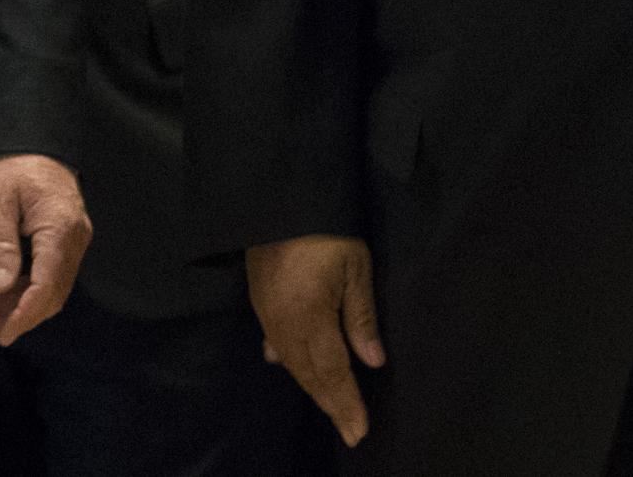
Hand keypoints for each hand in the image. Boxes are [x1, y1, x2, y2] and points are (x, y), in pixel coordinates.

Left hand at [0, 154, 90, 345]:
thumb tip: (1, 286)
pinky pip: (50, 273)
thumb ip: (1, 245)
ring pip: (51, 287)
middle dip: (20, 316)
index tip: (2, 333)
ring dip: (20, 305)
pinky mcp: (65, 239)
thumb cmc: (13, 164)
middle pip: (52, 293)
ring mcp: (73, 239)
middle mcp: (74, 238)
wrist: (33, 139)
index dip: (24, 314)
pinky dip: (25, 288)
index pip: (47, 284)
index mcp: (60, 228)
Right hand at [247, 234, 383, 446]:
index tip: (359, 430)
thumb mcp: (355, 269)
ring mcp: (268, 314)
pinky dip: (287, 361)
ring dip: (311, 387)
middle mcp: (285, 324)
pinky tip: (286, 366)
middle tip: (349, 432)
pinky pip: (275, 343)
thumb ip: (362, 318)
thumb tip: (373, 362)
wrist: (278, 200)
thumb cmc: (326, 232)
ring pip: (290, 363)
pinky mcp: (259, 301)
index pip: (333, 372)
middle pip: (310, 375)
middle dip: (331, 405)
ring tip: (329, 406)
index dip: (347, 403)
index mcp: (311, 318)